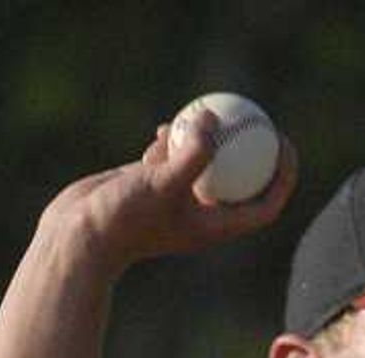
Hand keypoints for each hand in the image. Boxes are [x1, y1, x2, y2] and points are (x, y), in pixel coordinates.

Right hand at [42, 114, 298, 272]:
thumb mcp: (161, 183)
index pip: (263, 205)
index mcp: (214, 226)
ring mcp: (175, 202)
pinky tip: (165, 124)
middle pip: (241, 184)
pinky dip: (171, 141)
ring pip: (204, 167)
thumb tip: (212, 118)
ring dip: (210, 140)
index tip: (283, 144)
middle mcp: (199, 216)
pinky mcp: (151, 188)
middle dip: (255, 154)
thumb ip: (191, 153)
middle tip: (259, 120)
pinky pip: (171, 160)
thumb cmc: (124, 219)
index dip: (282, 177)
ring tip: (212, 112)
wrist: (81, 236)